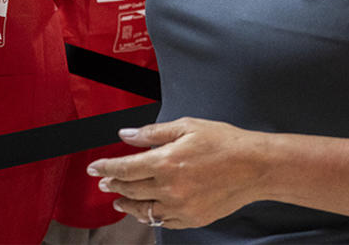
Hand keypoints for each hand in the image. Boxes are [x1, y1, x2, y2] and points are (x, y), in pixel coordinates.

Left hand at [87, 118, 265, 229]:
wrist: (255, 166)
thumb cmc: (224, 142)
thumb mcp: (185, 127)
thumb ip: (152, 133)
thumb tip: (127, 135)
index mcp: (166, 162)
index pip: (124, 168)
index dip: (105, 167)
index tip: (93, 168)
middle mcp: (171, 188)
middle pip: (130, 189)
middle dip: (113, 184)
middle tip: (103, 181)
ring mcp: (182, 207)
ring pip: (144, 210)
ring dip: (127, 204)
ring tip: (118, 199)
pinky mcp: (193, 218)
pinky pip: (164, 221)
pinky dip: (151, 216)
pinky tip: (146, 211)